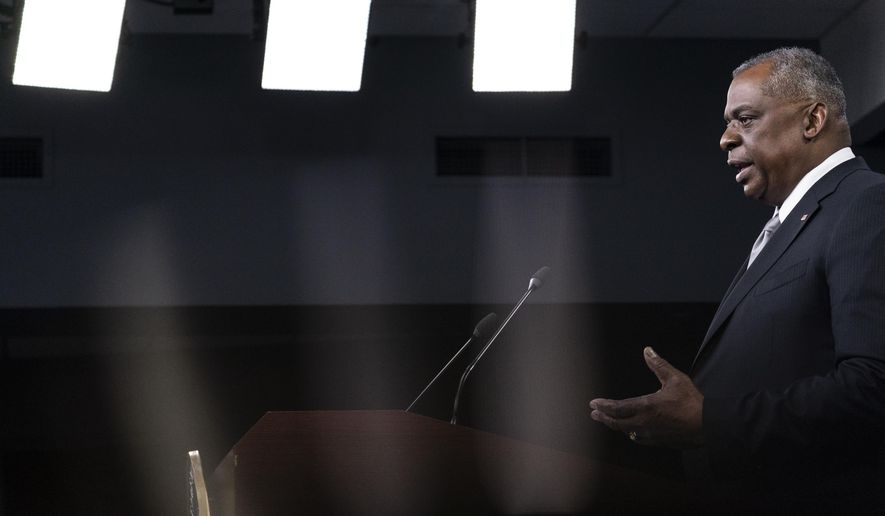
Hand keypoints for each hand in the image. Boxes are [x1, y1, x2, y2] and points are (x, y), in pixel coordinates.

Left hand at [589, 346, 703, 448]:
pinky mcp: (659, 442)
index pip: (617, 408)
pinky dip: (630, 433)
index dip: (603, 406)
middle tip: (594, 414)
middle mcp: (643, 423)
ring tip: (608, 421)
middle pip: (617, 422)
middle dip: (604, 417)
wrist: (708, 425)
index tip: (593, 404)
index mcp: (645, 406)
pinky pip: (639, 438)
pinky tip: (630, 433)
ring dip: (615, 425)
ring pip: (626, 431)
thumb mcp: (675, 379)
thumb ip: (658, 365)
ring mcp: (650, 435)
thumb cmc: (692, 401)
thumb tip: (647, 350)